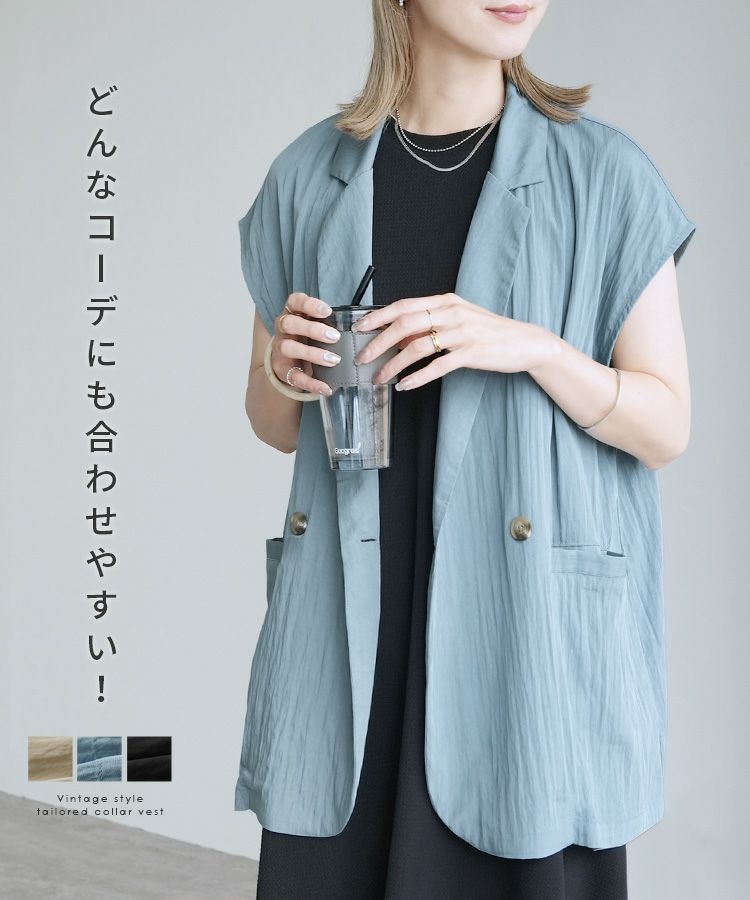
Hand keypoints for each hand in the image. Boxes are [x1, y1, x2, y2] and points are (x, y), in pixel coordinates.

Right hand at [270, 292, 341, 395]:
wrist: (289, 361)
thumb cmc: (307, 338)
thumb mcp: (315, 325)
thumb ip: (329, 322)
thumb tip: (363, 325)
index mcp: (292, 313)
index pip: (294, 301)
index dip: (309, 305)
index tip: (327, 311)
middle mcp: (283, 329)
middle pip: (290, 323)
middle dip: (312, 329)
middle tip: (335, 337)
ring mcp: (281, 349)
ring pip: (289, 347)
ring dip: (312, 353)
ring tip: (334, 360)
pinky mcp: (283, 369)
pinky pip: (295, 376)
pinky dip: (312, 383)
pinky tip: (326, 387)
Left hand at [351, 293, 556, 389]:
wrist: (525, 342)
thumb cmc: (489, 332)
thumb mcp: (458, 320)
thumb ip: (429, 325)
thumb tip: (397, 336)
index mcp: (445, 301)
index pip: (403, 305)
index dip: (377, 317)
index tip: (359, 328)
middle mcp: (452, 312)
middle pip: (404, 325)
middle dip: (378, 342)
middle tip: (362, 358)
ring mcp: (462, 332)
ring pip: (416, 347)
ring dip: (393, 364)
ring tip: (379, 377)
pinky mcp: (472, 353)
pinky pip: (437, 366)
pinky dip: (417, 377)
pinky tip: (404, 385)